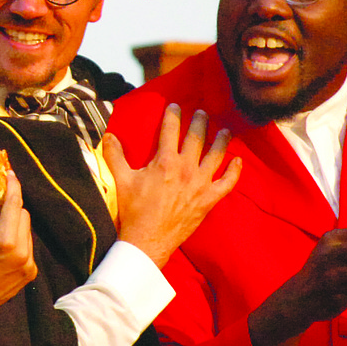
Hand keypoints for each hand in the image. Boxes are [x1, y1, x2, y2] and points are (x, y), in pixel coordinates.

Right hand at [0, 171, 36, 322]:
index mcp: (6, 240)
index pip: (15, 204)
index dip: (13, 186)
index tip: (10, 173)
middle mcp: (23, 251)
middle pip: (24, 214)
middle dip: (11, 208)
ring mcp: (30, 263)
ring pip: (27, 230)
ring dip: (15, 224)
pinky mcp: (32, 272)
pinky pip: (28, 245)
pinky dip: (18, 240)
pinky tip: (4, 248)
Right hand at [103, 103, 240, 267]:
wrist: (147, 240)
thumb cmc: (133, 211)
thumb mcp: (121, 180)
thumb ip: (114, 155)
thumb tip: (108, 135)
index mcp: (165, 161)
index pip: (171, 129)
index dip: (173, 115)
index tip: (175, 105)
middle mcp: (186, 169)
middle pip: (197, 138)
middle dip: (200, 122)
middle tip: (202, 113)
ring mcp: (200, 184)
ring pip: (216, 155)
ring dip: (221, 140)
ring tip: (225, 130)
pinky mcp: (208, 200)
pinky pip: (227, 183)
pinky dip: (235, 171)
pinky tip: (238, 161)